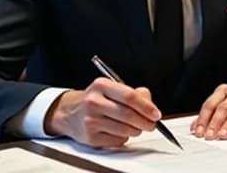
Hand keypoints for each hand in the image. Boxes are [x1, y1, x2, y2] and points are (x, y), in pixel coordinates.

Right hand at [44, 78, 160, 148]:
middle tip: (152, 124)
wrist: (70, 113)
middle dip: (145, 122)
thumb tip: (150, 106)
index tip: (156, 114)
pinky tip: (120, 132)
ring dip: (136, 130)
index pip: (129, 96)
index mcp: (102, 85)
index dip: (146, 107)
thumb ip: (135, 94)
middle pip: (128, 115)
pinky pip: (117, 141)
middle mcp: (94, 102)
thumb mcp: (113, 89)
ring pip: (124, 130)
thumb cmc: (97, 100)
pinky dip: (124, 138)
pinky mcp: (90, 137)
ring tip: (136, 127)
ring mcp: (90, 120)